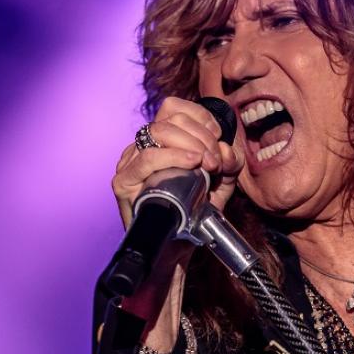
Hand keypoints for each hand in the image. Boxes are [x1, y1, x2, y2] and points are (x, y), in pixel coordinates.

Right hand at [112, 96, 244, 228]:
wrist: (179, 246)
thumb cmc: (197, 211)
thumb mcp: (222, 182)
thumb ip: (230, 162)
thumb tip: (224, 150)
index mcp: (161, 139)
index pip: (175, 107)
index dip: (201, 118)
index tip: (217, 139)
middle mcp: (142, 146)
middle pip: (171, 118)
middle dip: (202, 136)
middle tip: (216, 162)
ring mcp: (130, 162)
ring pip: (158, 132)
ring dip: (191, 144)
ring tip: (207, 165)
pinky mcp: (123, 182)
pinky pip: (146, 158)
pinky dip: (171, 156)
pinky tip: (191, 162)